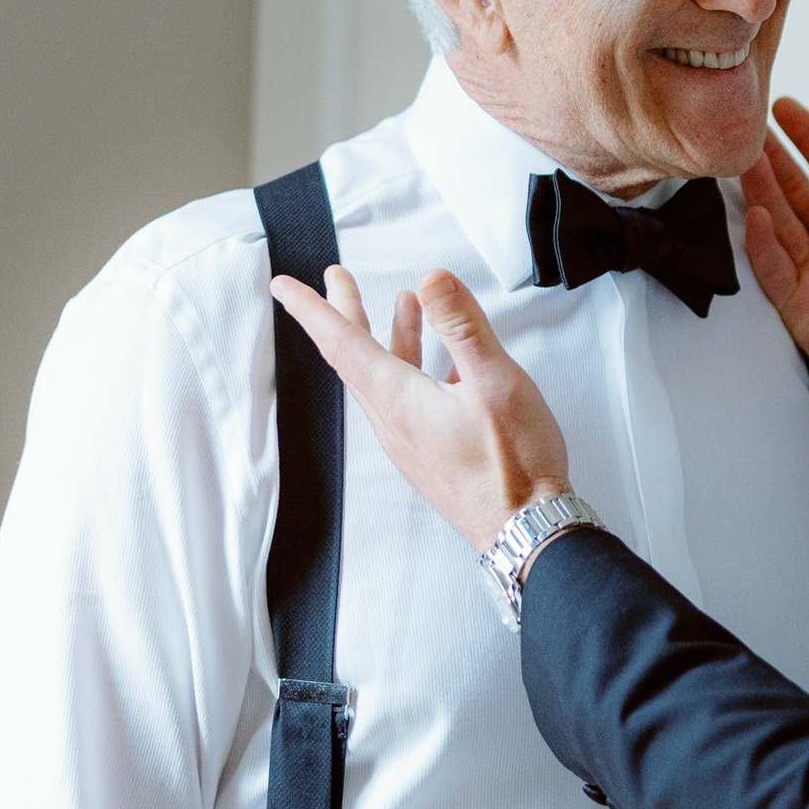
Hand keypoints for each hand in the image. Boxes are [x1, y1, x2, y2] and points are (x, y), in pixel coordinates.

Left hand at [271, 264, 569, 554]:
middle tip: (336, 278)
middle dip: (346, 311)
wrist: (525, 529)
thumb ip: (463, 326)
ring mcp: (408, 440)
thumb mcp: (496, 382)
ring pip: (383, 377)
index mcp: (399, 400)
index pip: (342, 342)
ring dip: (387, 336)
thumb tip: (433, 279)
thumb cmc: (514, 465)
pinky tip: (442, 361)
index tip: (283, 286)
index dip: (311, 308)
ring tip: (402, 305)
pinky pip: (404, 399)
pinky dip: (412, 366)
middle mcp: (393, 421)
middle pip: (356, 356)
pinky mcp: (426, 453)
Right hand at [743, 100, 808, 459]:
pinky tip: (756, 216)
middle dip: (773, 160)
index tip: (784, 108)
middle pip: (797, 191)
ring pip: (779, 224)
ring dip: (759, 192)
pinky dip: (761, 244)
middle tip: (745, 128)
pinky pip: (774, 269)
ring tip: (737, 159)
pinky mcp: (803, 308)